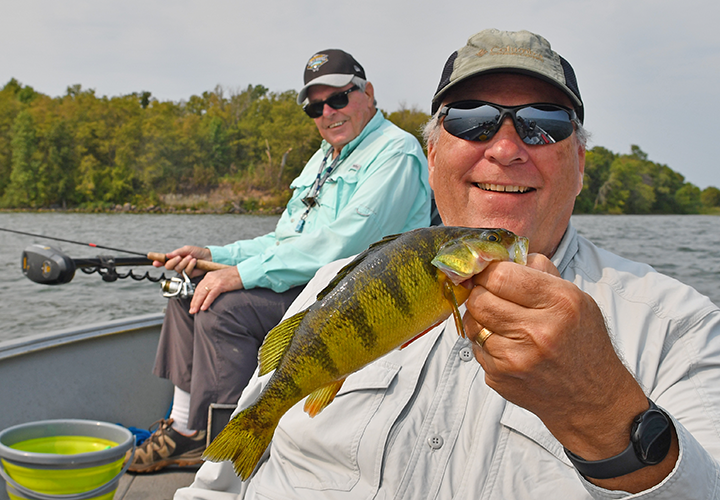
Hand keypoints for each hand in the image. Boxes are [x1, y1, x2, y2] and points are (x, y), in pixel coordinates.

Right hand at [152, 245, 211, 277]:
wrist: (208, 257)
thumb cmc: (197, 252)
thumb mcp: (187, 249)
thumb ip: (177, 252)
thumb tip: (168, 255)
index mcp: (175, 258)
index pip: (164, 261)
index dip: (158, 262)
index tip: (154, 262)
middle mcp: (177, 265)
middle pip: (169, 266)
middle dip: (174, 261)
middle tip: (179, 257)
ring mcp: (182, 270)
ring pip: (178, 269)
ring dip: (185, 262)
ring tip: (191, 258)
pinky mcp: (189, 275)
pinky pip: (186, 271)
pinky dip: (190, 265)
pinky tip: (194, 262)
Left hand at [189, 266, 243, 313]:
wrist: (244, 272)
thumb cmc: (235, 277)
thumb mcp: (221, 279)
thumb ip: (214, 285)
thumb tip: (210, 294)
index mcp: (209, 276)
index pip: (198, 288)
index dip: (195, 297)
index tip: (193, 305)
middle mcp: (210, 278)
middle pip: (198, 291)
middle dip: (194, 302)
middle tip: (191, 311)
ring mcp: (215, 281)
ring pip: (202, 293)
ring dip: (197, 303)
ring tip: (194, 311)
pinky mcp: (221, 285)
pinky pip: (211, 295)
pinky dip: (206, 302)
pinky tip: (203, 308)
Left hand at [463, 254, 674, 491]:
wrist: (591, 399)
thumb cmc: (581, 341)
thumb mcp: (575, 297)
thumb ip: (539, 271)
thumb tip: (500, 254)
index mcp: (559, 302)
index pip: (500, 275)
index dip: (487, 270)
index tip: (487, 271)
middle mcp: (537, 331)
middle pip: (479, 298)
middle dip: (480, 292)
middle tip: (489, 293)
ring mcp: (516, 358)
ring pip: (473, 323)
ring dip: (481, 318)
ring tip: (502, 321)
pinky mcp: (500, 377)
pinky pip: (476, 348)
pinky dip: (486, 343)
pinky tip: (508, 346)